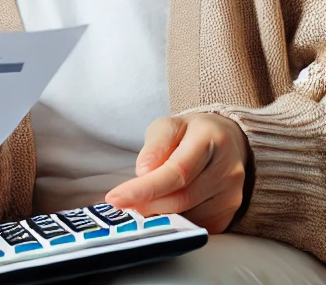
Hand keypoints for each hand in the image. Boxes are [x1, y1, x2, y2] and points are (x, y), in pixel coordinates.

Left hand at [105, 113, 249, 234]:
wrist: (225, 140)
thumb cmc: (190, 133)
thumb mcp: (168, 126)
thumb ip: (155, 146)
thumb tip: (143, 173)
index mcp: (210, 139)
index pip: (176, 171)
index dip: (145, 188)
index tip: (117, 198)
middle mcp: (228, 169)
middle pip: (182, 197)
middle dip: (147, 204)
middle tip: (121, 205)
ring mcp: (232, 194)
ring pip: (189, 215)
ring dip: (159, 214)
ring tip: (139, 204)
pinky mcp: (230, 212)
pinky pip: (197, 224)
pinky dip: (175, 220)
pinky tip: (161, 209)